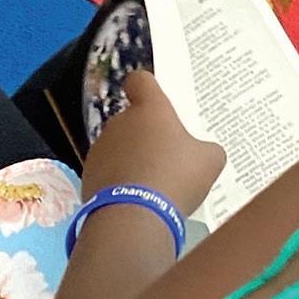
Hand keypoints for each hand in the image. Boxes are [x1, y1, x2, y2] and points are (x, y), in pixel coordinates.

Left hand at [80, 68, 224, 217]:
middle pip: (133, 121)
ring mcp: (101, 148)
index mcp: (150, 109)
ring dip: (132, 160)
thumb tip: (205, 153)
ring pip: (119, 148)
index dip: (147, 87)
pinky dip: (119, 183)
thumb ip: (207, 149)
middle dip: (147, 137)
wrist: (133, 217)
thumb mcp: (209, 162)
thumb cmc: (175, 178)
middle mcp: (121, 122)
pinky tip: (136, 201)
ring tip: (153, 186)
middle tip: (168, 159)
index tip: (155, 100)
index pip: (141, 81)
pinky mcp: (89, 175)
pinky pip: (108, 173)